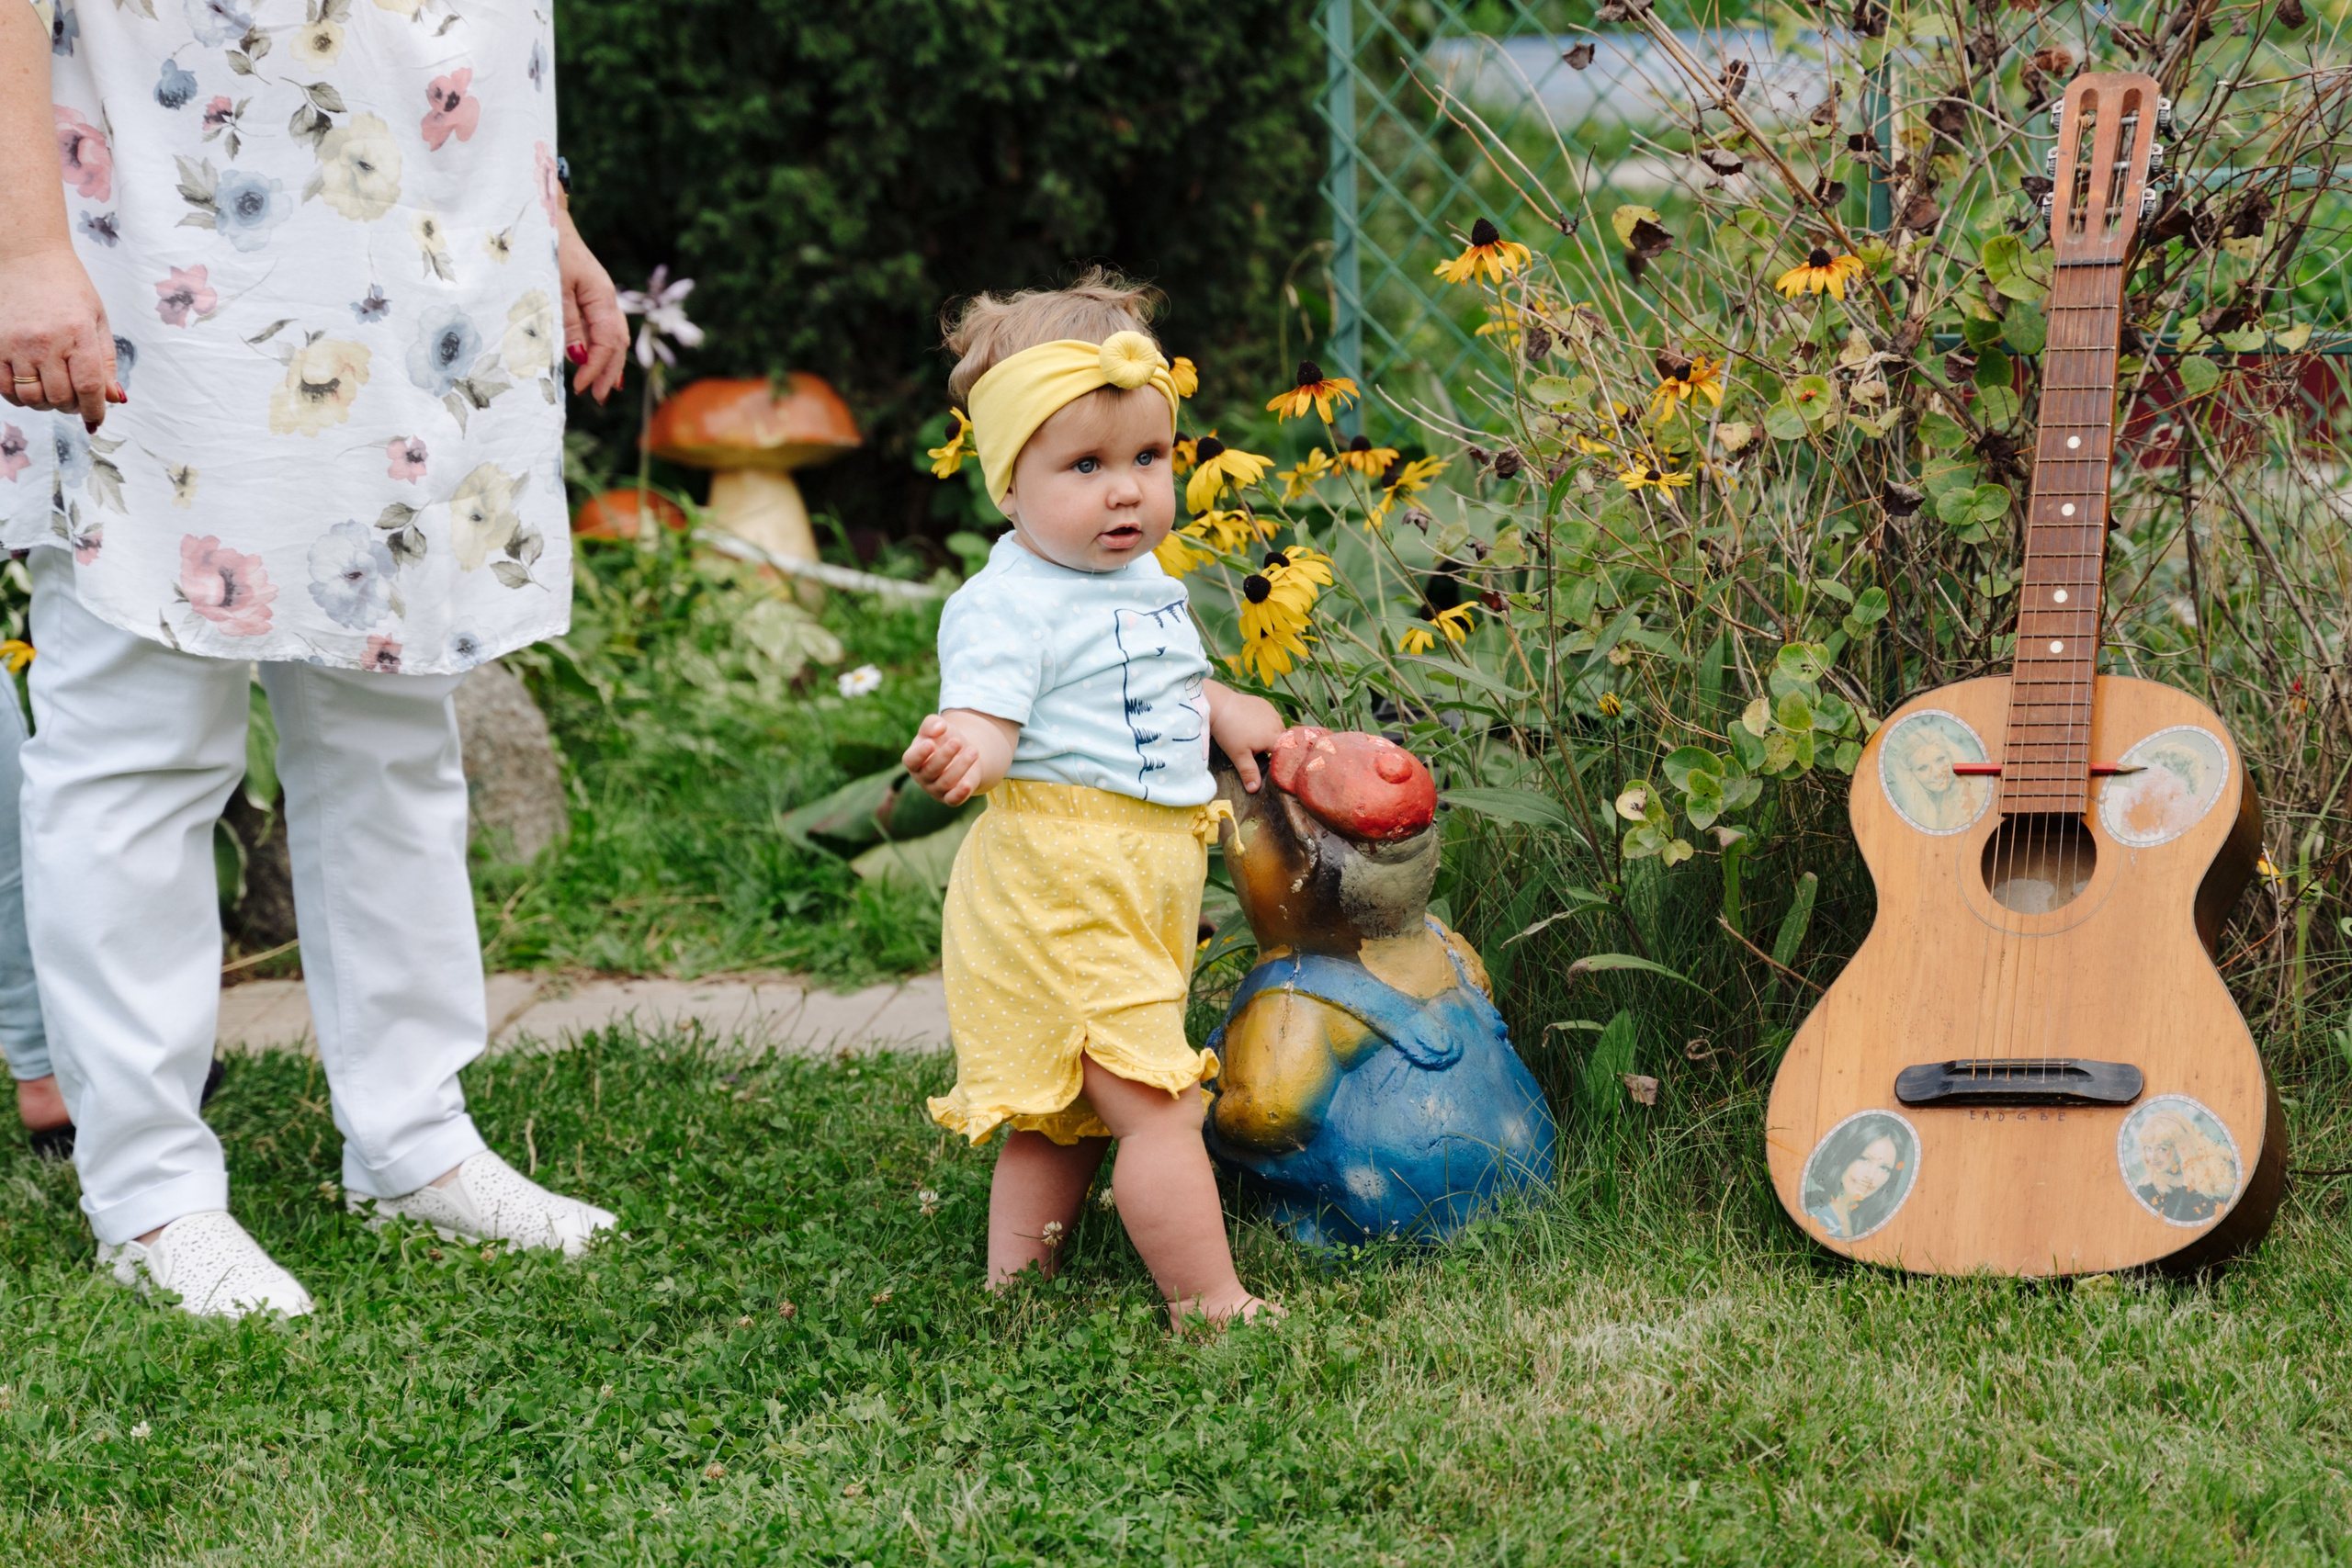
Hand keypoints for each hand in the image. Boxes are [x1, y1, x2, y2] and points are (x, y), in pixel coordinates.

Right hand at [0, 244, 119, 429]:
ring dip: (44, 404)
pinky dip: (17, 396)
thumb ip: (106, 362)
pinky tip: (28, 386)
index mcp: (77, 333)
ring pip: (30, 397)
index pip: (88, 386)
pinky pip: (3, 386)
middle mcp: (45, 340)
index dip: (94, 410)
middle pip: (59, 397)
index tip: (96, 420)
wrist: (27, 257)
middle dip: (70, 407)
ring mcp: (14, 343)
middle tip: (74, 399)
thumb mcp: (97, 321)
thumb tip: (114, 399)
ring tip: (51, 392)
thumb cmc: (68, 289)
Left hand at [555, 211, 625, 402]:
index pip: (606, 342)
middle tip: (598, 397)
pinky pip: (602, 326)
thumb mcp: (551, 286)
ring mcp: (599, 295)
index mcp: (601, 296)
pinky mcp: (588, 292)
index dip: (596, 368)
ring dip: (608, 362)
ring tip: (604, 386)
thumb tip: (577, 356)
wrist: (544, 213)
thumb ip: (564, 322)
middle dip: (609, 372)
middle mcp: (605, 298)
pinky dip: (601, 346)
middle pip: (616, 343)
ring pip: (612, 335)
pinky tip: (594, 357)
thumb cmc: (544, 246)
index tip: (582, 390)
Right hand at [903, 710, 1017, 805]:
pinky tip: (968, 784)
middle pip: (931, 770)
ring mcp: (935, 789)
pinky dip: (960, 794)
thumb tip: (939, 727)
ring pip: (945, 782)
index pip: (911, 760)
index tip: (931, 744)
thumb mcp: (937, 726)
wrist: (962, 752)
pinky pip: (953, 800)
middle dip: (945, 756)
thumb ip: (933, 723)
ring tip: (973, 751)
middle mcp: (922, 777)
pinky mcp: (950, 797)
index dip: (919, 754)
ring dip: (960, 767)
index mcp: (913, 759)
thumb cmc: (944, 738)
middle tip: (957, 742)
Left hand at [1206, 683, 1286, 792]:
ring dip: (1269, 735)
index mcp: (1274, 738)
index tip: (1274, 766)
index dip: (1281, 761)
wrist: (1218, 705)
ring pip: (1276, 728)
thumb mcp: (1238, 755)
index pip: (1286, 753)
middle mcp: (1277, 723)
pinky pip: (1270, 717)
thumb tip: (1255, 790)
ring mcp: (1271, 711)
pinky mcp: (1264, 704)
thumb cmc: (1229, 732)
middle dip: (1274, 748)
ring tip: (1253, 739)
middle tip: (1260, 754)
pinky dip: (1264, 723)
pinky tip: (1251, 725)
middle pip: (1282, 741)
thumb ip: (1249, 772)